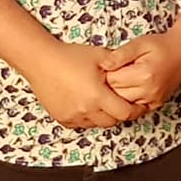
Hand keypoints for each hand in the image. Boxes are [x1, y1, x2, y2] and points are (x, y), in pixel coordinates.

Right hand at [27, 42, 145, 128]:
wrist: (41, 60)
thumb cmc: (70, 56)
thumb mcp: (100, 56)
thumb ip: (119, 65)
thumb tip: (134, 71)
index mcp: (97, 96)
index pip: (124, 113)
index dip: (135, 109)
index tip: (139, 105)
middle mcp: (85, 110)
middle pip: (112, 121)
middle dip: (119, 113)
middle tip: (121, 101)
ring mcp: (72, 116)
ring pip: (96, 124)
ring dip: (103, 116)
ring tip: (102, 101)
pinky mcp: (62, 118)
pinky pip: (82, 124)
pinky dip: (88, 117)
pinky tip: (87, 103)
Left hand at [98, 32, 180, 109]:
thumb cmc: (161, 45)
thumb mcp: (139, 43)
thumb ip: (120, 55)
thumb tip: (103, 65)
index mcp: (144, 75)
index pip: (112, 81)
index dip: (107, 73)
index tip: (109, 65)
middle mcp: (149, 91)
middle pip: (116, 95)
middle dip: (111, 84)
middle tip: (115, 71)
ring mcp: (154, 100)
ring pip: (124, 104)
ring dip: (120, 93)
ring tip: (124, 78)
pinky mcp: (156, 104)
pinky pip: (135, 108)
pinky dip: (129, 99)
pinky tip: (131, 87)